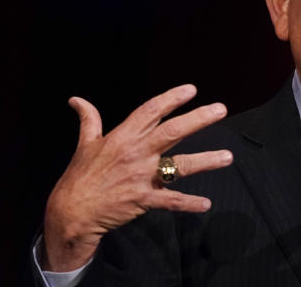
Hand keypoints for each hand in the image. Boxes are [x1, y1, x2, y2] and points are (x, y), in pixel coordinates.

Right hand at [41, 84, 232, 271]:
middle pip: (172, 132)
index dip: (171, 98)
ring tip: (228, 157)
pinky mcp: (143, 200)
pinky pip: (170, 201)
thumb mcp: (85, 143)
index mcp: (122, 136)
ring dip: (205, 161)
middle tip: (221, 110)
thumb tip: (76, 99)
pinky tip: (206, 203)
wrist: (72, 211)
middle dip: (198, 119)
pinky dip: (188, 203)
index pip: (150, 111)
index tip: (191, 90)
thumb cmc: (80, 176)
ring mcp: (141, 177)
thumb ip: (88, 119)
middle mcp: (136, 153)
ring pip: (178, 165)